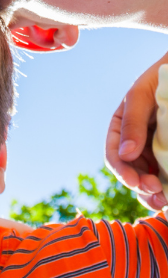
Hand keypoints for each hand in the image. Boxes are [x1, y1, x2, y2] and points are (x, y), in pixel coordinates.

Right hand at [106, 57, 167, 211]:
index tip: (135, 182)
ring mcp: (154, 149)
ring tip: (163, 200)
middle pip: (130, 171)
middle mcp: (135, 141)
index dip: (122, 171)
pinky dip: (165, 186)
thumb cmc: (161, 77)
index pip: (114, 154)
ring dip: (152, 193)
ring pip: (147, 178)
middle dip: (140, 185)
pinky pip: (164, 174)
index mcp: (121, 126)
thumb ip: (133, 122)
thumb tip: (126, 154)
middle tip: (156, 191)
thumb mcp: (142, 95)